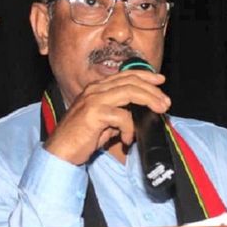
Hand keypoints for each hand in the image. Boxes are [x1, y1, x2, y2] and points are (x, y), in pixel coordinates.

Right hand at [44, 70, 171, 164]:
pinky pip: (121, 116)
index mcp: (97, 88)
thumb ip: (119, 113)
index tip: (160, 79)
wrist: (60, 152)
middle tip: (166, 102)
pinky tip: (128, 139)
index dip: (145, 75)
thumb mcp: (104, 122)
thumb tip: (140, 113)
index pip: (125, 74)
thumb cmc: (81, 138)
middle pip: (131, 80)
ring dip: (149, 100)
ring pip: (129, 92)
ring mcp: (93, 100)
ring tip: (159, 111)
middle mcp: (95, 90)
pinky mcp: (93, 114)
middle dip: (152, 89)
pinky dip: (129, 128)